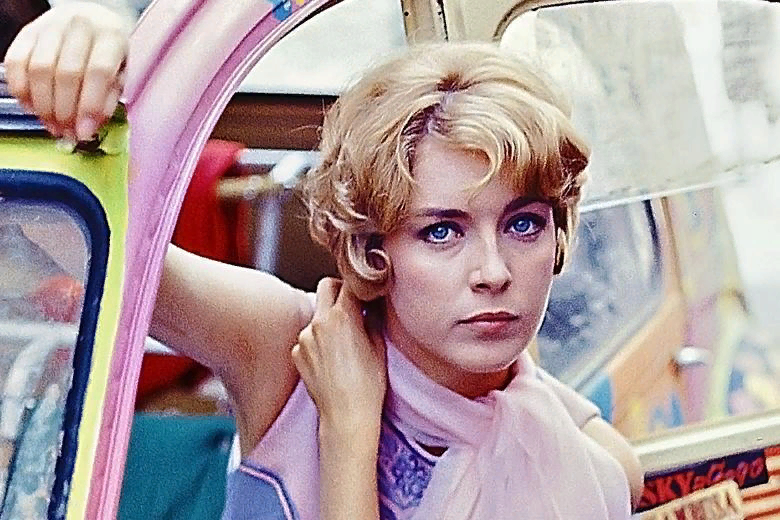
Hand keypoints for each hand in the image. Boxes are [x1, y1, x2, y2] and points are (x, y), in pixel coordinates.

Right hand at [4, 2, 131, 140]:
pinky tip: (33, 107)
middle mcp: (80, 25)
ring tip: (52, 125)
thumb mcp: (120, 75)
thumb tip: (89, 127)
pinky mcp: (27, 32)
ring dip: (43, 105)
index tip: (84, 132)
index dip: (89, 106)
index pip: (98, 72)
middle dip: (64, 111)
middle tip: (66, 133)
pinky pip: (16, 62)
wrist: (91, 20)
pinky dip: (21, 89)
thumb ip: (107, 101)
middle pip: (66, 73)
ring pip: (39, 69)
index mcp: (110, 35)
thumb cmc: (107, 53)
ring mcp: (51, 26)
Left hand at [292, 278, 386, 436]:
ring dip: (328, 319)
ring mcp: (304, 337)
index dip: (361, 285)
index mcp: (343, 315)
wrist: (346, 415)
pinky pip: (308, 336)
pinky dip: (318, 340)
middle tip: (352, 305)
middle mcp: (319, 321)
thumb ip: (372, 318)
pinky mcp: (296, 353)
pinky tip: (331, 359)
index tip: (368, 291)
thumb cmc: (368, 384)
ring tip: (343, 342)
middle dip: (340, 290)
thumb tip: (370, 305)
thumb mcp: (379, 345)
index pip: (350, 282)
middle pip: (327, 286)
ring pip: (316, 313)